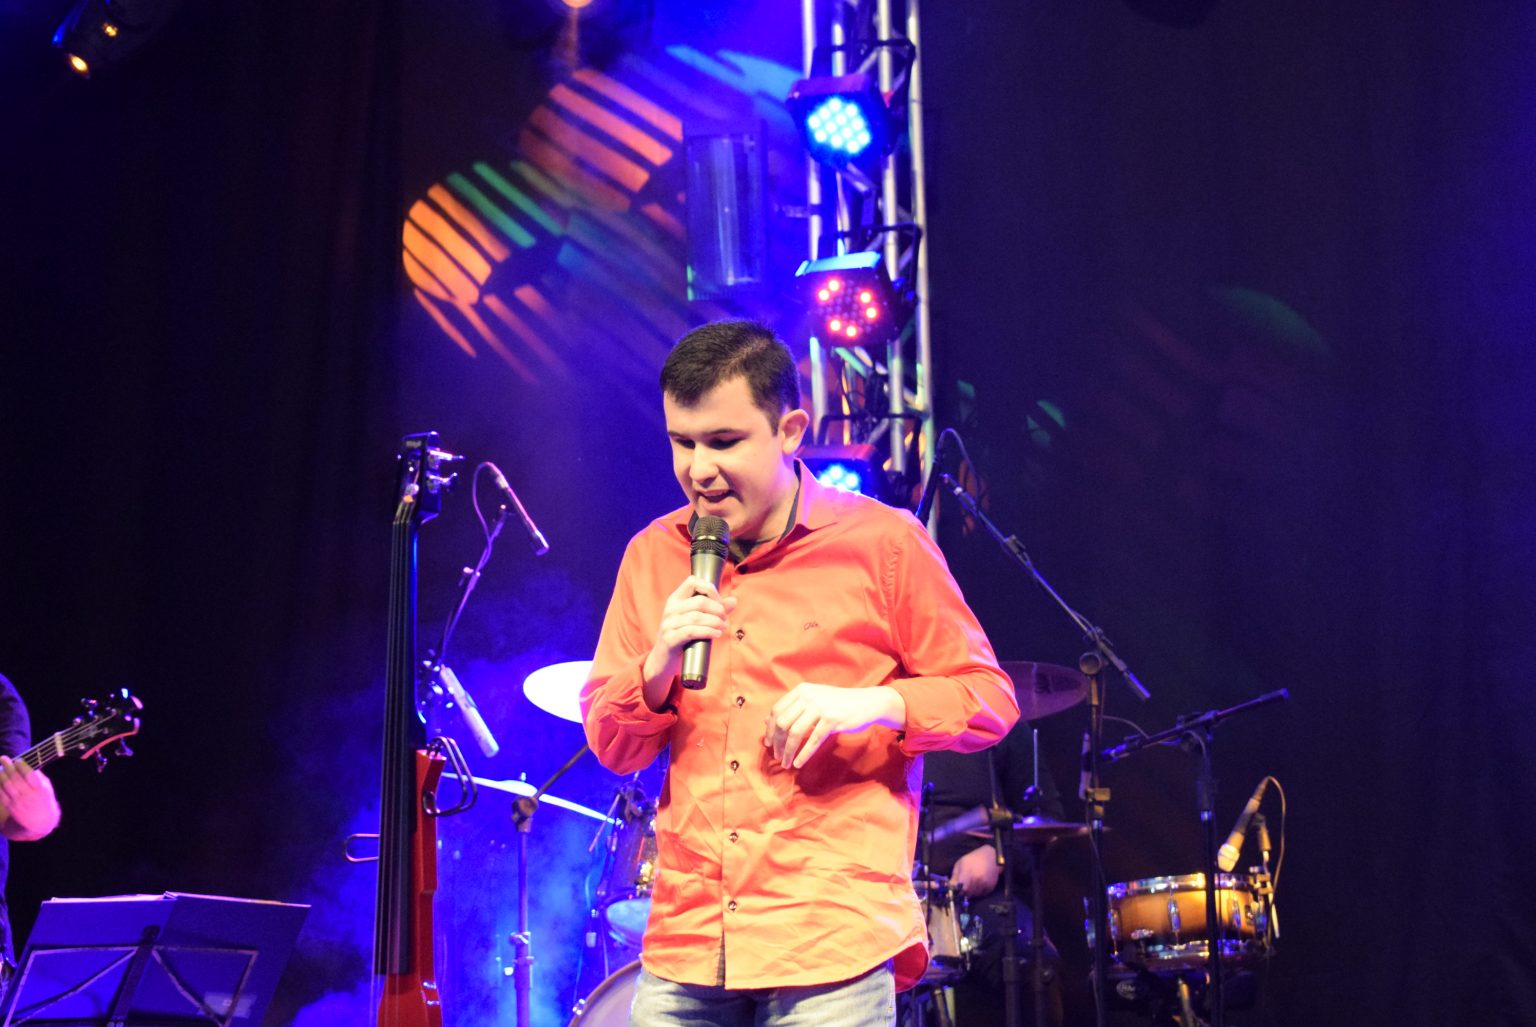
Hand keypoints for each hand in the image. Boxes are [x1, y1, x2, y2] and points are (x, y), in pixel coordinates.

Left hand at [0, 757, 60, 840]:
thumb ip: (38, 777)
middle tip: (3, 758)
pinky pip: (1, 794)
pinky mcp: (10, 807)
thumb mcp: (47, 788)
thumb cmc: (44, 799)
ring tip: (0, 768)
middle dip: (8, 766)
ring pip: (6, 785)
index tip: (17, 760)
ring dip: (1, 774)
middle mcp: (29, 796)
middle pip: (15, 778)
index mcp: (40, 789)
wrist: (41, 820)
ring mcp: (18, 802)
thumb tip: (26, 765)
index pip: (29, 775)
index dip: (22, 766)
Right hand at [641, 575, 737, 702]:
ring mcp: (668, 624)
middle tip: (725, 619)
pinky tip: (717, 634)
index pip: (693, 582)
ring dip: (716, 622)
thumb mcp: (697, 621)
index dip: (710, 589)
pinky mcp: (670, 639)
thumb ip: (714, 610)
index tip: (719, 602)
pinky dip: (708, 632)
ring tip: (724, 627)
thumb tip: (734, 601)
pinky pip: (692, 632)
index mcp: (675, 599)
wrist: (664, 661)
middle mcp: (670, 609)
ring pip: (697, 617)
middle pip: (700, 601)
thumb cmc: (683, 638)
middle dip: (718, 609)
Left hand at [764, 683, 905, 768]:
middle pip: (782, 723)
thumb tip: (767, 721)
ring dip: (788, 751)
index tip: (768, 743)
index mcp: (802, 690)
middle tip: (777, 756)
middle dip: (777, 743)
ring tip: (786, 763)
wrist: (867, 703)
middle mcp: (808, 696)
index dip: (770, 729)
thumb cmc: (838, 703)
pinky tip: (799, 763)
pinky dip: (803, 754)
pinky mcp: (832, 719)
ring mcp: (820, 707)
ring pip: (795, 733)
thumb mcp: (814, 700)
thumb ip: (793, 708)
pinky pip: (813, 740)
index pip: (777, 710)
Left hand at [950, 843, 999, 897]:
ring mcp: (985, 883)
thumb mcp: (960, 864)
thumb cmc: (973, 859)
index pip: (962, 889)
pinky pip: (982, 894)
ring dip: (971, 892)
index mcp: (968, 872)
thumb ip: (954, 877)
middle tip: (963, 887)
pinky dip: (979, 892)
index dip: (958, 891)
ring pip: (975, 895)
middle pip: (968, 893)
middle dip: (964, 892)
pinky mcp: (991, 886)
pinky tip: (978, 884)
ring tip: (971, 884)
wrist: (990, 856)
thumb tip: (950, 887)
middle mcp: (977, 879)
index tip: (957, 890)